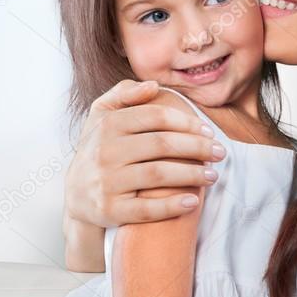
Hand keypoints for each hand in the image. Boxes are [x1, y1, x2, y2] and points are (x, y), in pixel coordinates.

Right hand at [64, 79, 224, 227]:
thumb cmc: (98, 148)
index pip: (155, 117)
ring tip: (213, 176)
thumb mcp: (102, 114)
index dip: (187, 123)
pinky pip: (145, 209)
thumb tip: (153, 86)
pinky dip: (171, 206)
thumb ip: (124, 93)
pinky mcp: (109, 210)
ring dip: (191, 175)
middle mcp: (105, 151)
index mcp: (108, 124)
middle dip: (197, 147)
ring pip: (157, 175)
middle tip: (219, 153)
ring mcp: (107, 182)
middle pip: (161, 145)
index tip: (208, 131)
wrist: (76, 194)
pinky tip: (192, 201)